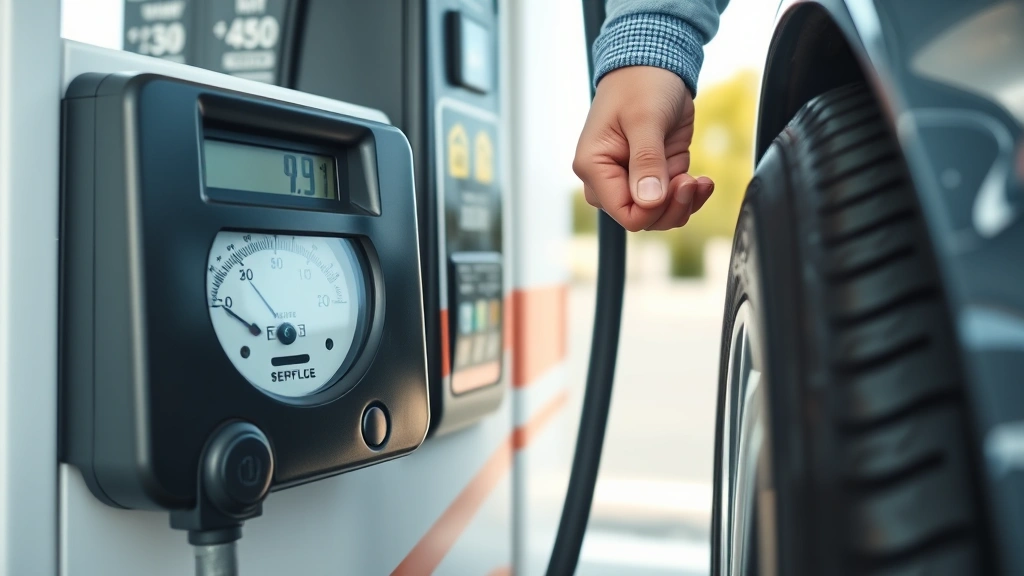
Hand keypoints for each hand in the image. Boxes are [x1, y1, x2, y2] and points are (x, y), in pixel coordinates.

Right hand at [573, 66, 714, 231]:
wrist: (653, 65)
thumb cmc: (641, 84)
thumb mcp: (644, 119)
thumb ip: (646, 161)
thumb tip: (650, 201)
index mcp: (594, 166)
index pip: (624, 213)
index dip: (654, 209)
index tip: (676, 183)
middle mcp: (608, 178)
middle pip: (641, 219)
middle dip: (671, 207)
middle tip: (690, 180)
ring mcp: (631, 178)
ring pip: (658, 215)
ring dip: (683, 204)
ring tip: (698, 181)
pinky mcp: (654, 174)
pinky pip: (670, 201)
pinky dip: (690, 196)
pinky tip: (702, 181)